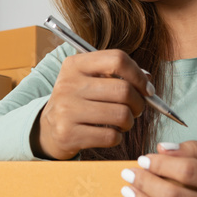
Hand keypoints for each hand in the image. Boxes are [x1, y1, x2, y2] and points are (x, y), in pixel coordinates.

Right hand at [32, 50, 151, 159]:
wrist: (48, 128)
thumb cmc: (79, 102)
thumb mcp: (90, 80)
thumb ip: (118, 75)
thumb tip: (147, 81)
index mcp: (75, 65)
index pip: (117, 59)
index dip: (138, 75)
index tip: (146, 89)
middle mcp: (68, 84)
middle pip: (123, 90)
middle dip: (139, 103)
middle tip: (136, 109)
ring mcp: (66, 109)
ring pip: (121, 115)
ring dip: (129, 122)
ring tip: (122, 122)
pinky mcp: (68, 133)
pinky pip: (110, 136)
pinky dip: (117, 137)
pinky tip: (108, 133)